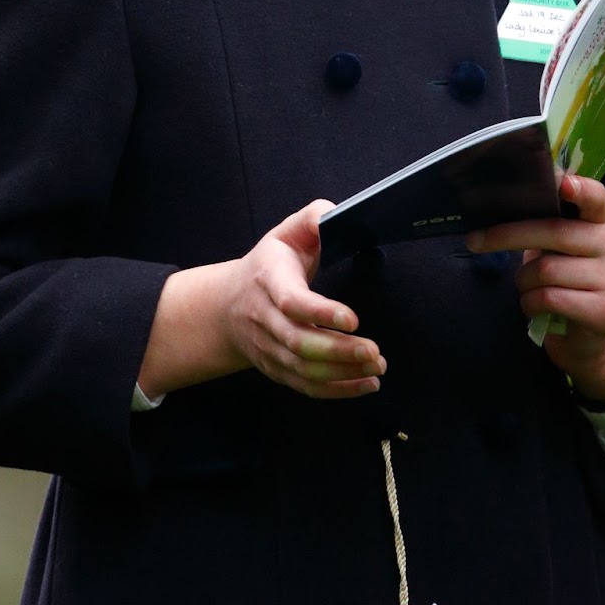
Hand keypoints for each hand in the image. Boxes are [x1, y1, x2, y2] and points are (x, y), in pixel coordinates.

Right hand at [221, 200, 386, 399]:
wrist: (227, 304)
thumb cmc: (267, 265)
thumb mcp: (286, 232)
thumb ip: (313, 218)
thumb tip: (336, 215)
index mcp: (268, 280)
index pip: (291, 302)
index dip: (321, 312)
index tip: (352, 318)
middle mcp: (264, 318)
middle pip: (299, 342)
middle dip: (339, 351)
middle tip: (374, 351)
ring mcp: (268, 348)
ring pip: (304, 369)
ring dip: (343, 373)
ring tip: (377, 367)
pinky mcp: (276, 368)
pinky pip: (305, 386)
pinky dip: (337, 390)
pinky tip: (366, 384)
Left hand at [466, 173, 604, 400]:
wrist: (590, 331)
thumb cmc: (567, 274)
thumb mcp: (561, 243)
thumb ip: (547, 221)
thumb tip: (501, 204)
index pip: (597, 197)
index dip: (580, 189)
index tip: (561, 183)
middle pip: (554, 232)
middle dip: (507, 236)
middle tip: (474, 241)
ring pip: (545, 270)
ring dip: (522, 280)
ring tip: (526, 285)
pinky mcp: (603, 310)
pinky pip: (548, 299)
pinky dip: (529, 303)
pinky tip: (534, 305)